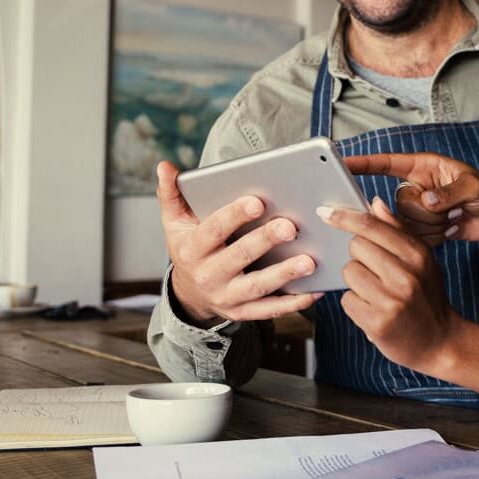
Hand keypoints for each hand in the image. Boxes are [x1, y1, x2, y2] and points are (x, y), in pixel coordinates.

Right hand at [157, 160, 321, 324]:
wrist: (188, 294)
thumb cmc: (190, 248)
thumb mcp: (174, 223)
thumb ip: (171, 194)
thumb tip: (165, 166)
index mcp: (192, 249)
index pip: (213, 230)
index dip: (234, 215)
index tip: (257, 201)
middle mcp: (209, 274)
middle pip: (240, 257)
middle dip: (265, 241)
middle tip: (291, 226)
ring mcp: (226, 296)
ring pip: (258, 286)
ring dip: (284, 274)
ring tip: (309, 261)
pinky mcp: (243, 312)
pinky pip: (269, 310)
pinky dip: (292, 303)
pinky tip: (314, 291)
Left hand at [324, 197, 460, 373]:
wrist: (441, 342)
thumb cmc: (427, 296)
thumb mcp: (422, 260)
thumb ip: (397, 230)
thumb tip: (374, 203)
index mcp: (417, 254)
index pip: (372, 227)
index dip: (345, 217)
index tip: (325, 212)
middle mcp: (406, 275)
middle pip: (356, 247)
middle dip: (360, 257)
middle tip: (377, 272)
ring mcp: (392, 300)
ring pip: (349, 273)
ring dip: (356, 282)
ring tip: (377, 293)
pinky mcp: (378, 323)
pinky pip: (347, 300)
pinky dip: (356, 305)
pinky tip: (374, 310)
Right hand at [344, 152, 478, 247]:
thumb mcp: (475, 186)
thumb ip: (450, 192)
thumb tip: (427, 201)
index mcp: (423, 167)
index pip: (387, 164)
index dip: (364, 164)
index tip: (342, 164)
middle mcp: (415, 187)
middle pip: (398, 203)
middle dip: (426, 212)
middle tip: (452, 209)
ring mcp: (416, 210)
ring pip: (405, 224)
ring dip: (433, 226)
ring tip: (454, 217)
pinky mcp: (420, 229)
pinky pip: (414, 239)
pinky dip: (435, 238)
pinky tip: (451, 229)